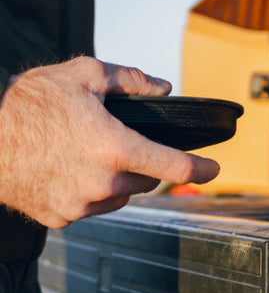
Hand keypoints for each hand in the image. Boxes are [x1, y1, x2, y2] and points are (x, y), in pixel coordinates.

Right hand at [0, 57, 219, 228]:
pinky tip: (72, 169)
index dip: (200, 168)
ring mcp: (79, 205)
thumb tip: (164, 89)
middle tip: (124, 140)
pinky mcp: (59, 217)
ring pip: (120, 194)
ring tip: (91, 151)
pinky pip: (91, 206)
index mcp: (115, 148)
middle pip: (146, 179)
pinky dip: (92, 191)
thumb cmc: (29, 101)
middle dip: (146, 161)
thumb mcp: (86, 74)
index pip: (174, 166)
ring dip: (119, 178)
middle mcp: (101, 183)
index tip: (215, 169)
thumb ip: (133, 81)